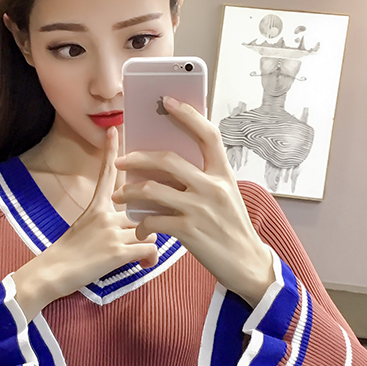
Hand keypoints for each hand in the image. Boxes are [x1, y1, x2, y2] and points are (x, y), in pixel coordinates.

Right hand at [12, 127, 159, 318]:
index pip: (106, 174)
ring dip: (149, 242)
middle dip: (148, 222)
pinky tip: (143, 264)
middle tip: (147, 236)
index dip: (111, 152)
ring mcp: (111, 232)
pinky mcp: (118, 252)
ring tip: (142, 257)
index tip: (114, 130)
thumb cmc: (67, 254)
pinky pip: (150, 247)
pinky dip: (151, 258)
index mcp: (95, 206)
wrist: (52, 273)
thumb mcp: (83, 227)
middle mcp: (105, 214)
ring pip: (150, 229)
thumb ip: (105, 221)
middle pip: (142, 210)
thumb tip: (130, 226)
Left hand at [112, 97, 273, 306]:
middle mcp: (212, 186)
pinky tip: (139, 228)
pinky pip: (153, 220)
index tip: (167, 101)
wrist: (247, 264)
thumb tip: (169, 166)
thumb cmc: (232, 228)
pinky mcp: (188, 231)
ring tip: (119, 196)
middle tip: (120, 161)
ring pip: (151, 189)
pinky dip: (141, 224)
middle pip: (167, 159)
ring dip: (129, 191)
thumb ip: (203, 179)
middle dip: (137, 158)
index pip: (207, 134)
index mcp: (223, 174)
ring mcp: (200, 208)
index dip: (187, 114)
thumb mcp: (226, 196)